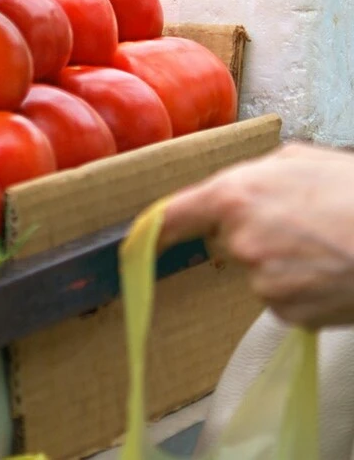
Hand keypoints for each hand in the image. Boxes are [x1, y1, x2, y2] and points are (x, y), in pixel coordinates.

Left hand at [160, 144, 353, 328]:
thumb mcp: (301, 160)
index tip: (139, 237)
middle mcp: (239, 240)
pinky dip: (306, 291)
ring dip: (286, 265)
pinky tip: (333, 272)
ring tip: (328, 245)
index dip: (154, 228)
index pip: (174, 215)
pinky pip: (286, 301)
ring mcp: (263, 280)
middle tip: (302, 224)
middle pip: (226, 244)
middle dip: (254, 236)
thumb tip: (240, 185)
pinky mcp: (289, 312)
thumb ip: (256, 175)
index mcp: (235, 195)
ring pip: (260, 274)